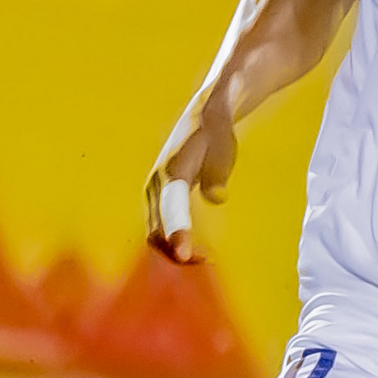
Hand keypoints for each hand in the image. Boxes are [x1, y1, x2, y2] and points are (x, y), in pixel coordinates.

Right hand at [146, 94, 238, 264]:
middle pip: (157, 229)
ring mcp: (154, 193)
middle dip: (176, 250)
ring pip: (155, 232)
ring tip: (205, 258)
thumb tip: (217, 198)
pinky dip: (172, 241)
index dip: (178, 232)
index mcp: (171, 172)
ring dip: (173, 249)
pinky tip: (195, 250)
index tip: (184, 254)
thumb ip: (217, 174)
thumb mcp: (222, 149)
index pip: (173, 208)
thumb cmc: (215, 135)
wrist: (203, 116)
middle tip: (206, 261)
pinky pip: (160, 227)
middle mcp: (156, 185)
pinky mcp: (159, 198)